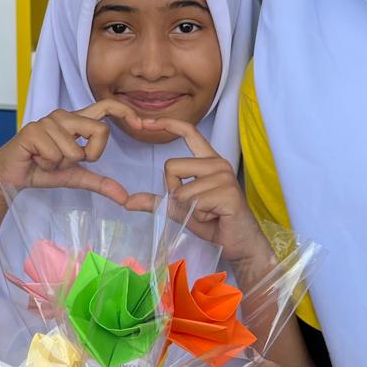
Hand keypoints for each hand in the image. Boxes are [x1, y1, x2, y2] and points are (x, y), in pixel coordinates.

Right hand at [0, 101, 142, 206]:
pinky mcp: (34, 130)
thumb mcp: (75, 176)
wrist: (8, 176)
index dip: (125, 111)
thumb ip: (100, 182)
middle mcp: (64, 116)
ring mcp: (48, 121)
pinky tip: (36, 160)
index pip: (106, 107)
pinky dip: (48, 165)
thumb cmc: (41, 170)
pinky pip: (57, 154)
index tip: (141, 123)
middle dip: (89, 156)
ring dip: (62, 164)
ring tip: (47, 161)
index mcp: (76, 121)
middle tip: (67, 162)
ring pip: (76, 149)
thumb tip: (124, 197)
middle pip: (100, 131)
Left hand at [122, 119, 271, 269]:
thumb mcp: (179, 210)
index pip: (188, 132)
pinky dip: (198, 218)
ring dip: (187, 210)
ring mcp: (224, 176)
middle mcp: (217, 163)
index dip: (167, 124)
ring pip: (181, 190)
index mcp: (208, 161)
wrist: (239, 244)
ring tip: (208, 213)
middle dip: (173, 192)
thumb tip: (127, 201)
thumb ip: (156, 201)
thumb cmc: (213, 223)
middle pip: (171, 167)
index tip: (144, 121)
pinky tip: (214, 218)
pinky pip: (194, 203)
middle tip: (195, 206)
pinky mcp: (228, 192)